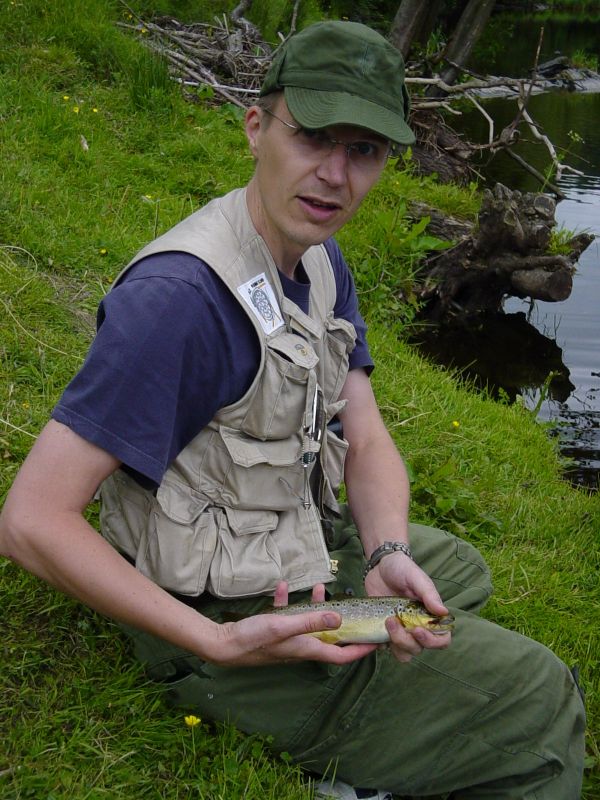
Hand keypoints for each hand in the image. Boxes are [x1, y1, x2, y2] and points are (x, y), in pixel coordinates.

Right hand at [208, 582, 376, 667]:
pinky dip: (287, 602)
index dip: (360, 650)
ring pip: (308, 623)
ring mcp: (287, 639)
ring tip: (320, 588)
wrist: (223, 645)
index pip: (341, 655)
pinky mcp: (273, 631)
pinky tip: (281, 587)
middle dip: (342, 623)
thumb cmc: (254, 639)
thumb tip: (340, 617)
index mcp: (307, 648)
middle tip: (354, 609)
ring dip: (315, 607)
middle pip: (328, 637)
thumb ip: (312, 621)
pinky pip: (286, 616)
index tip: (377, 642)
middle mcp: (300, 646)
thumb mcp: (285, 626)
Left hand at [365, 551, 451, 662]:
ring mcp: (401, 630)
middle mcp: (417, 626)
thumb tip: (444, 612)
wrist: (379, 566)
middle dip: (406, 640)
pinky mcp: (385, 631)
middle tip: (392, 620)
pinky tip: (377, 627)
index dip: (432, 641)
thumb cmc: (402, 569)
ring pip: (404, 653)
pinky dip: (381, 644)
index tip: (417, 629)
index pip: (442, 640)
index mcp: (430, 616)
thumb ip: (429, 594)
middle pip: (419, 649)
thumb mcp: (416, 577)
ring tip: (386, 622)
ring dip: (395, 643)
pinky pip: (386, 648)